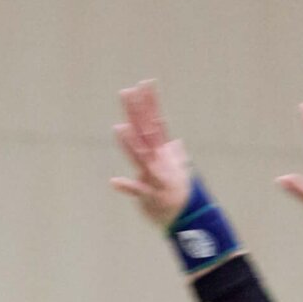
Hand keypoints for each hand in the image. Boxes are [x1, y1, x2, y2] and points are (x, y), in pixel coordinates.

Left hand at [111, 79, 191, 226]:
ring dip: (131, 143)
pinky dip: (127, 186)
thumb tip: (176, 143)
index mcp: (163, 153)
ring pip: (141, 157)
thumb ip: (175, 154)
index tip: (145, 83)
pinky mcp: (150, 196)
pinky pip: (137, 191)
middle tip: (127, 91)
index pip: (156, 122)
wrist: (189, 218)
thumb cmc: (180, 194)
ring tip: (119, 127)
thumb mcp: (179, 171)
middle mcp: (159, 161)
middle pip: (146, 132)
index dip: (150, 102)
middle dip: (137, 112)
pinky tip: (114, 181)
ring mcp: (155, 177)